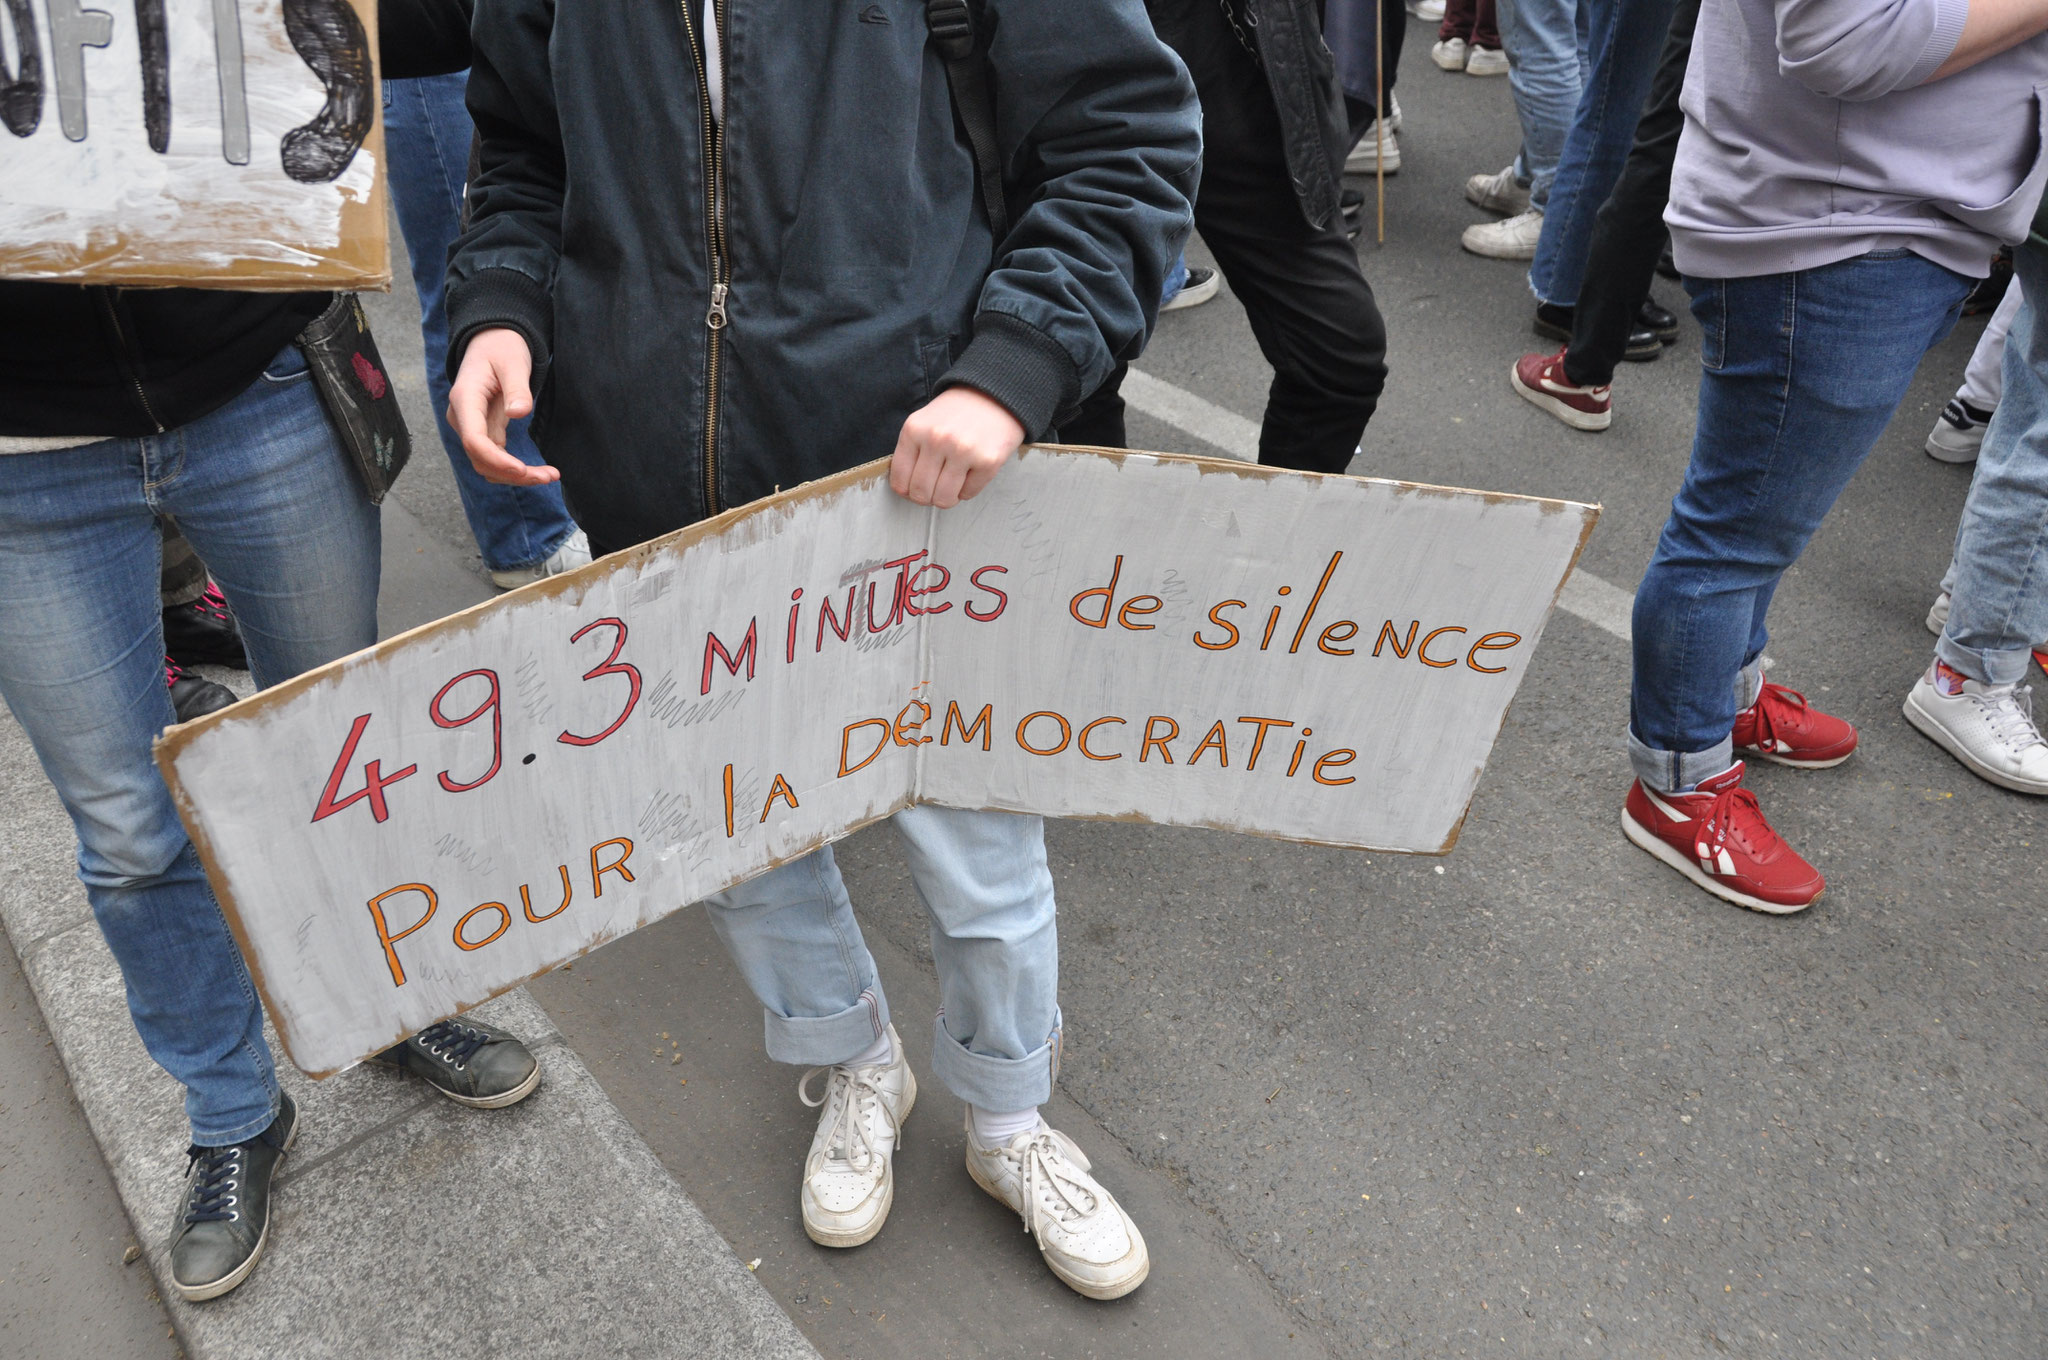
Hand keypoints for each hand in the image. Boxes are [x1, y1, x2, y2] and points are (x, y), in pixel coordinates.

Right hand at [447, 328, 560, 486]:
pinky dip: (515, 469)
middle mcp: (462, 417)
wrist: (492, 342)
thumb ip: (517, 387)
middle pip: (480, 459)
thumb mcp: (513, 361)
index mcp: (465, 399)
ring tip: (550, 476)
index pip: (473, 440)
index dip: (497, 460)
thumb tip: (519, 413)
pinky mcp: (483, 431)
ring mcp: (471, 427)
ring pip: (487, 464)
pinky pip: (495, 458)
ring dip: (515, 476)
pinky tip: (540, 471)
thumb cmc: (502, 348)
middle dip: (512, 474)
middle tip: (549, 476)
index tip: (523, 470)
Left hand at [889, 387, 1025, 508]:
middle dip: (927, 498)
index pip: (899, 481)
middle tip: (936, 488)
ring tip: (953, 484)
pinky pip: (968, 494)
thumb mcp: (923, 422)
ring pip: (944, 499)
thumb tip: (905, 491)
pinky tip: (971, 473)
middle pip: (920, 494)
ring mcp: (963, 451)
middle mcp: (937, 440)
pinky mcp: (988, 461)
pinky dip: (968, 490)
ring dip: (947, 498)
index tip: (915, 489)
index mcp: (914, 430)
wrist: (994, 395)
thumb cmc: (956, 413)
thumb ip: (911, 452)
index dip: (907, 492)